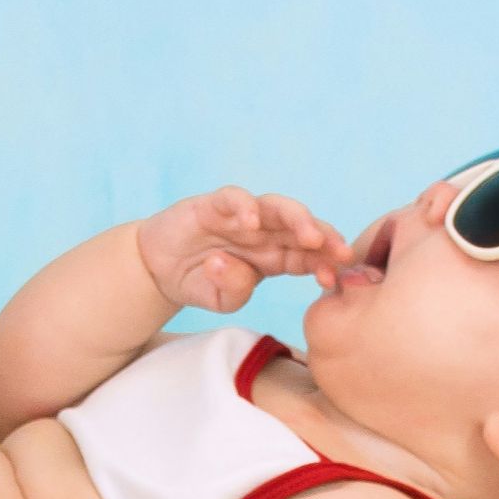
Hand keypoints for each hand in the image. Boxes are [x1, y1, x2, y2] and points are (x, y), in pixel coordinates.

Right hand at [136, 187, 356, 312]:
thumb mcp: (221, 300)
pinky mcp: (214, 205)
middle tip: (340, 252)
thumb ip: (235, 290)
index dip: (325, 264)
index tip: (334, 279)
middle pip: (303, 228)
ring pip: (278, 207)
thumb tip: (235, 267)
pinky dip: (244, 207)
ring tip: (310, 236)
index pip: (309, 256)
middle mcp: (265, 232)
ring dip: (299, 219)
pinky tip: (250, 222)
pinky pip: (234, 198)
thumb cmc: (198, 282)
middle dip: (326, 238)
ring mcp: (242, 216)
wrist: (158, 269)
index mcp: (276, 257)